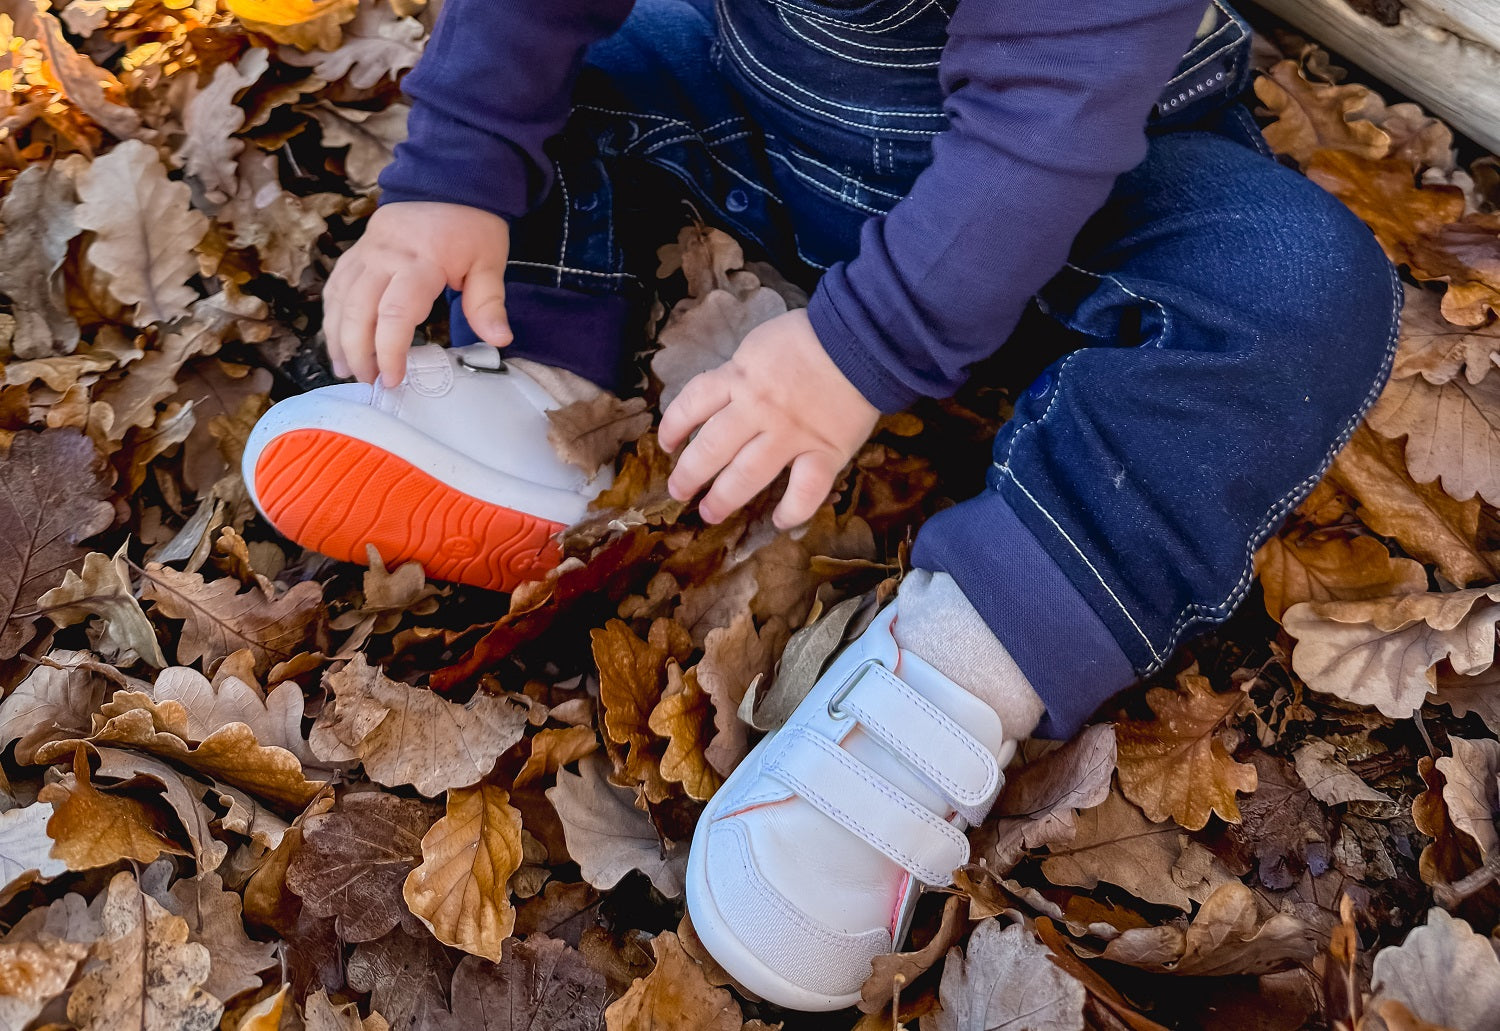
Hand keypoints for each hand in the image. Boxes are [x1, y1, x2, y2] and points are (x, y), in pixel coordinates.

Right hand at [323, 201, 512, 386]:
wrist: (447, 183)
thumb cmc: (471, 227)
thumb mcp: (489, 261)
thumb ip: (488, 302)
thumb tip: (499, 340)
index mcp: (419, 262)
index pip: (394, 313)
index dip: (389, 351)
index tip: (393, 379)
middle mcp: (383, 258)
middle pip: (357, 311)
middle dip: (358, 352)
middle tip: (369, 383)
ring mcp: (365, 253)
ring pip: (339, 300)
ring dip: (338, 339)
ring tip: (346, 371)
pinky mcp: (356, 253)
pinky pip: (335, 287)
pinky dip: (332, 316)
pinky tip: (337, 341)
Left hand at [659, 308, 878, 528]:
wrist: (861, 339)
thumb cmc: (809, 337)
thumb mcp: (759, 345)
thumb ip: (740, 373)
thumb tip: (725, 393)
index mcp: (738, 379)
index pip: (692, 405)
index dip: (674, 427)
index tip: (668, 444)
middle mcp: (757, 410)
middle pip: (712, 448)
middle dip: (690, 474)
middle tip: (679, 491)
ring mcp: (790, 435)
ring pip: (747, 475)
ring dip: (724, 498)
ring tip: (709, 513)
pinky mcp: (824, 452)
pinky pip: (805, 490)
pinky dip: (792, 510)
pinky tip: (779, 521)